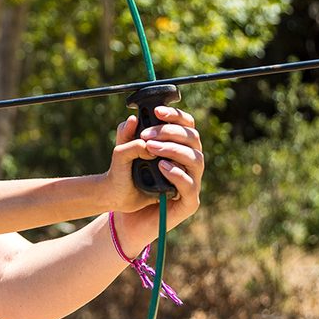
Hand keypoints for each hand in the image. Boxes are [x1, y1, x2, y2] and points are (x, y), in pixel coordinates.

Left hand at [109, 105, 204, 247]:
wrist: (122, 207)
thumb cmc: (127, 178)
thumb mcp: (122, 153)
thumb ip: (126, 136)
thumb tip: (132, 118)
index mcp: (179, 148)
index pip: (187, 126)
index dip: (175, 116)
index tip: (156, 111)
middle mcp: (189, 163)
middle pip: (194, 139)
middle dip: (170, 132)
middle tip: (146, 134)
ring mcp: (192, 182)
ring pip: (196, 159)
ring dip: (174, 149)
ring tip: (151, 147)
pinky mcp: (189, 202)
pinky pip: (190, 185)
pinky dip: (177, 173)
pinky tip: (161, 166)